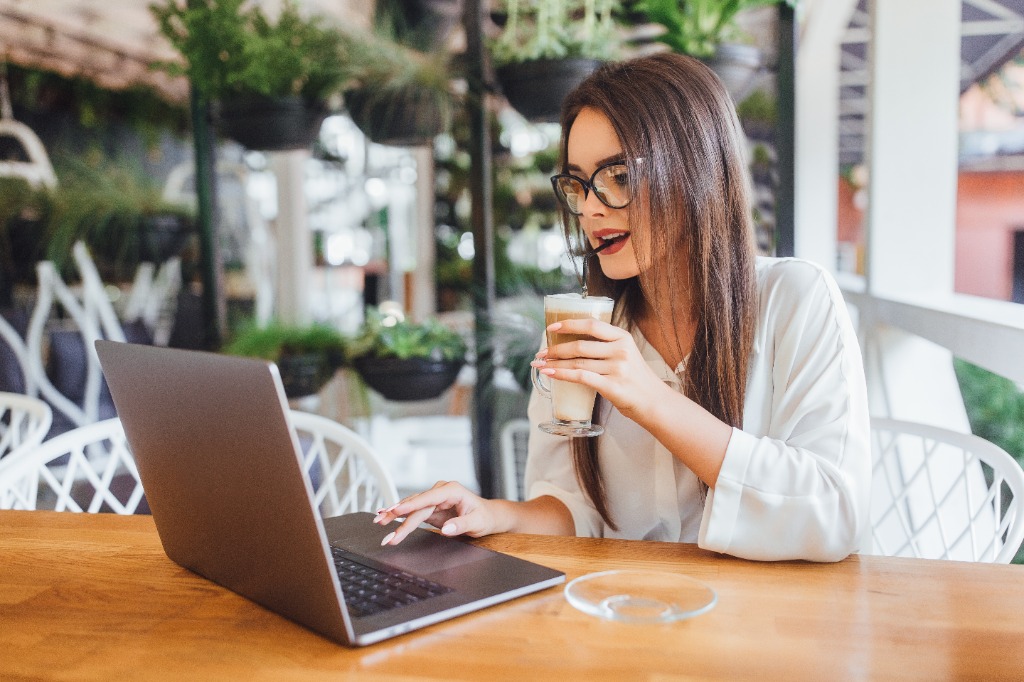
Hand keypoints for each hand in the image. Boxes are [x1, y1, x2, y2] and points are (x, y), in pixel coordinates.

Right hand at [372, 481, 505, 545]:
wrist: (487, 516)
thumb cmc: (484, 517)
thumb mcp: (477, 523)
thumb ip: (461, 525)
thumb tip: (446, 529)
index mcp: (451, 490)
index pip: (427, 498)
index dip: (411, 505)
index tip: (396, 510)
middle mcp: (440, 492)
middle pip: (415, 505)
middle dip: (398, 516)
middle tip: (382, 525)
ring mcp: (433, 499)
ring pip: (410, 507)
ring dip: (393, 515)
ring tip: (378, 522)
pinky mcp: (429, 508)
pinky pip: (412, 512)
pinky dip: (398, 516)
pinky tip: (384, 515)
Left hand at [530, 318, 667, 421]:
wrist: (655, 402)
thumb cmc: (637, 379)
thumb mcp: (627, 354)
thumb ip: (606, 347)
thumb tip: (572, 344)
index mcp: (623, 338)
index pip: (592, 325)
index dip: (569, 324)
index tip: (552, 328)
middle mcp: (621, 351)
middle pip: (580, 345)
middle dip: (556, 349)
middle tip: (541, 352)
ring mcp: (617, 369)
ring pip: (577, 363)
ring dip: (555, 363)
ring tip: (540, 364)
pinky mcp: (613, 387)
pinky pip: (581, 377)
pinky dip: (562, 375)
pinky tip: (550, 374)